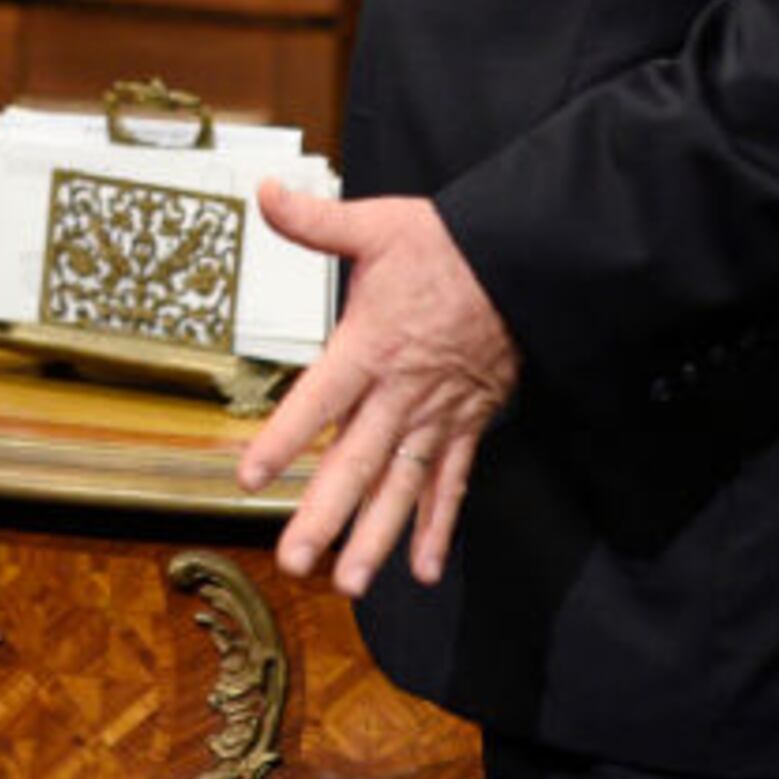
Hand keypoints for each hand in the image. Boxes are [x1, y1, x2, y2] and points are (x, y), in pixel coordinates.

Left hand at [235, 184, 518, 597]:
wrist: (528, 260)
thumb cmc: (449, 244)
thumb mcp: (378, 225)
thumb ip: (317, 221)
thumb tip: (265, 194)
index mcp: (370, 346)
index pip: (318, 401)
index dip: (283, 439)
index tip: (250, 478)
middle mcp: (401, 392)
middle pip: (358, 463)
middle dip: (325, 516)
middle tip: (294, 560)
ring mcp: (437, 415)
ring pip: (403, 487)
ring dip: (377, 537)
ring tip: (350, 584)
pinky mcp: (469, 424)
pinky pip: (454, 483)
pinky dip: (441, 527)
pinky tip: (426, 568)